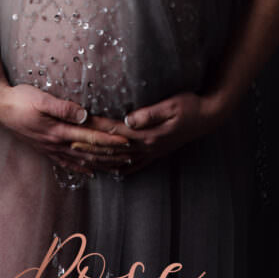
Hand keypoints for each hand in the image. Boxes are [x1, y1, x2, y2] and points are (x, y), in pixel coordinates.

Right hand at [0, 82, 131, 175]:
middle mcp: (57, 143)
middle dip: (112, 155)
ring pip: (81, 160)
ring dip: (101, 163)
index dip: (110, 140)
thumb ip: (63, 108)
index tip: (128, 141)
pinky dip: (81, 168)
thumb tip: (85, 114)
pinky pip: (67, 162)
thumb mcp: (41, 99)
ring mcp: (51, 148)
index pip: (91, 137)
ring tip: (119, 166)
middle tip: (132, 157)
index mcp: (58, 131)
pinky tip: (90, 171)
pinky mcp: (45, 148)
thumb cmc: (19, 100)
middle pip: (90, 152)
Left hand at [89, 92, 223, 175]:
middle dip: (91, 147)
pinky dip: (122, 169)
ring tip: (82, 160)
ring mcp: (152, 152)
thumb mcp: (171, 105)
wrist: (208, 117)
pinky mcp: (157, 152)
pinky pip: (136, 165)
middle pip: (114, 149)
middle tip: (70, 144)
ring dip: (101, 160)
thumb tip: (128, 119)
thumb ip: (150, 114)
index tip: (79, 126)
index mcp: (148, 135)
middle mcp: (148, 147)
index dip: (96, 129)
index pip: (115, 132)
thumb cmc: (190, 106)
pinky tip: (112, 172)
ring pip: (122, 160)